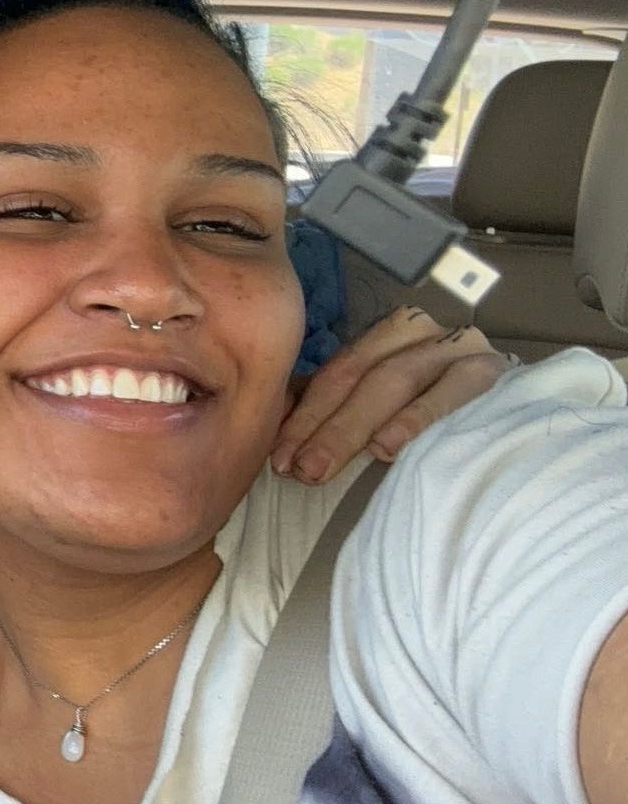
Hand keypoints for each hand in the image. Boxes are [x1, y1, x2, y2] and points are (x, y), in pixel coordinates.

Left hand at [272, 305, 512, 484]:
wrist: (526, 419)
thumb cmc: (438, 412)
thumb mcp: (381, 405)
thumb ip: (338, 407)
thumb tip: (277, 430)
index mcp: (386, 337)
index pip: (335, 373)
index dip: (302, 416)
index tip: (277, 458)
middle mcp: (420, 334)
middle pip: (359, 376)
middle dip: (321, 426)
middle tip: (295, 470)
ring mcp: (458, 347)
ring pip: (395, 381)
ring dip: (353, 428)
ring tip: (321, 467)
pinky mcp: (493, 370)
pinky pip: (452, 390)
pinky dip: (415, 417)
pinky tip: (387, 447)